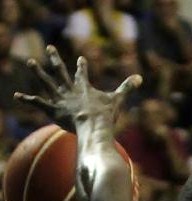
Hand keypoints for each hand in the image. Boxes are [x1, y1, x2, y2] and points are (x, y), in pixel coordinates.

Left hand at [14, 46, 141, 131]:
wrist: (94, 127)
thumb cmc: (106, 116)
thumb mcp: (118, 100)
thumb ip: (127, 88)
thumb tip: (139, 77)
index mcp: (84, 88)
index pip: (82, 74)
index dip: (81, 66)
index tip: (80, 59)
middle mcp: (70, 91)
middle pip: (61, 72)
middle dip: (55, 59)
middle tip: (50, 48)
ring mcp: (61, 100)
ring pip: (47, 83)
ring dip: (38, 72)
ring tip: (30, 62)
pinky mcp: (53, 110)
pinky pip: (38, 103)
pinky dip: (27, 100)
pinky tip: (17, 97)